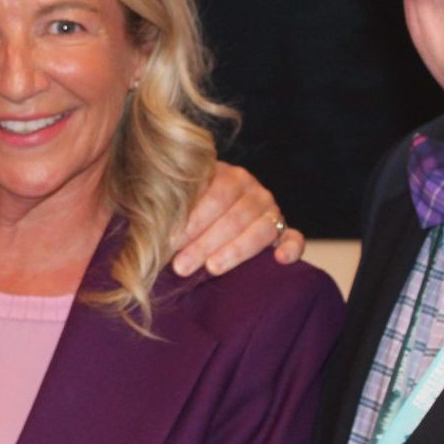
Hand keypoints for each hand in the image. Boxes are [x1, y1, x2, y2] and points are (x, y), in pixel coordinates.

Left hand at [172, 161, 304, 275]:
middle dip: (205, 243)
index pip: (214, 195)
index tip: (169, 242)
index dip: (192, 220)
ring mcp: (272, 210)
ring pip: (260, 229)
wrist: (219, 212)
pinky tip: (280, 259)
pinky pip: (295, 238)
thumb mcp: (183, 200)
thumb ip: (172, 206)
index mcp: (228, 175)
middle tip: (181, 265)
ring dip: (235, 251)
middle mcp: (253, 190)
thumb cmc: (191, 210)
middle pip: (234, 216)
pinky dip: (291, 248)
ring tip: (211, 268)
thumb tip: (149, 225)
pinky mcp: (286, 231)